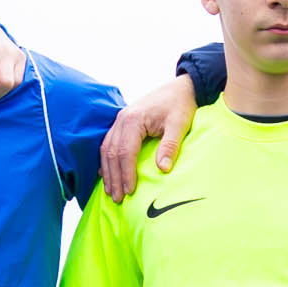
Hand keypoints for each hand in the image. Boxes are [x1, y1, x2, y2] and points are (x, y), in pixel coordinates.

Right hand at [98, 77, 196, 199]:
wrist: (181, 88)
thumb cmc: (181, 104)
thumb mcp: (179, 124)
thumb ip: (170, 146)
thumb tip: (163, 169)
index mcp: (133, 119)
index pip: (125, 152)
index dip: (126, 174)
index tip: (129, 192)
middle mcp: (121, 119)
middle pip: (112, 153)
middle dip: (114, 177)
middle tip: (117, 198)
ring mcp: (120, 120)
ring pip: (106, 149)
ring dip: (108, 171)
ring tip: (111, 191)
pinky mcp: (122, 122)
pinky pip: (108, 143)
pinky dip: (106, 160)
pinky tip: (107, 174)